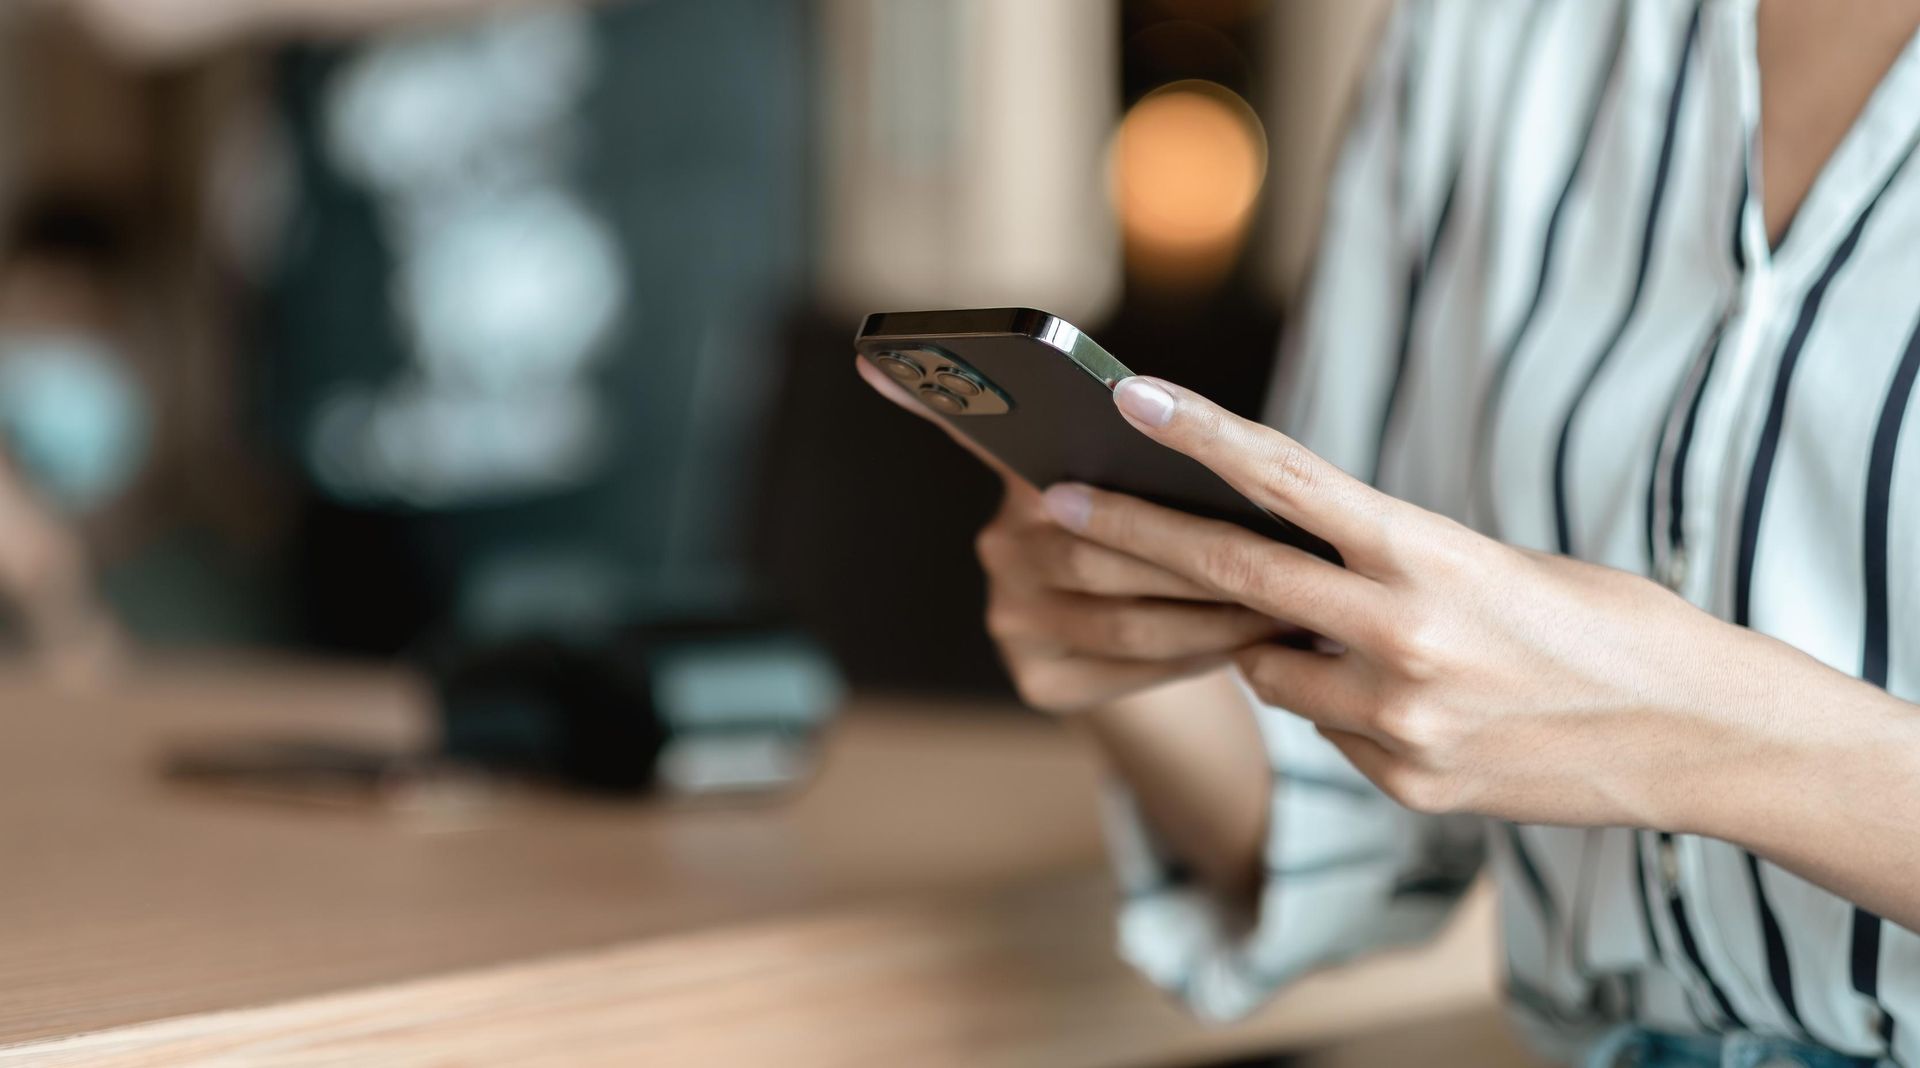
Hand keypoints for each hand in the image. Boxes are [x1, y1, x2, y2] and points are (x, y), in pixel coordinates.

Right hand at [853, 358, 1286, 713]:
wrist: (1170, 656)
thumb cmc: (1177, 547)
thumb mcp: (1164, 492)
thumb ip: (1156, 462)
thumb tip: (1177, 429)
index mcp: (1023, 482)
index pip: (975, 432)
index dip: (927, 398)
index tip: (876, 360)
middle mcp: (999, 546)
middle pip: (1092, 544)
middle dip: (1188, 552)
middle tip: (1270, 554)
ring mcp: (1010, 618)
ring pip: (1123, 613)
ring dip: (1209, 611)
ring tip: (1280, 603)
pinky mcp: (1037, 681)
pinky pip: (1131, 666)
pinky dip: (1197, 653)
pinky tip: (1245, 644)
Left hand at [1044, 374, 1819, 829]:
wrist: (1695, 735)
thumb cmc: (1598, 624)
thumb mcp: (1492, 563)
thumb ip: (1381, 562)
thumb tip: (1277, 570)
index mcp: (1430, 552)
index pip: (1286, 482)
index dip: (1198, 438)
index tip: (1125, 400)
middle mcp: (1402, 632)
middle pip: (1232, 576)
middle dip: (1133, 539)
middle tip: (1057, 506)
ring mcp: (1398, 717)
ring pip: (1270, 669)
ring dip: (1278, 647)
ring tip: (1363, 638)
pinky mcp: (1403, 782)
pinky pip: (1326, 731)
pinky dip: (1343, 708)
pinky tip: (1419, 704)